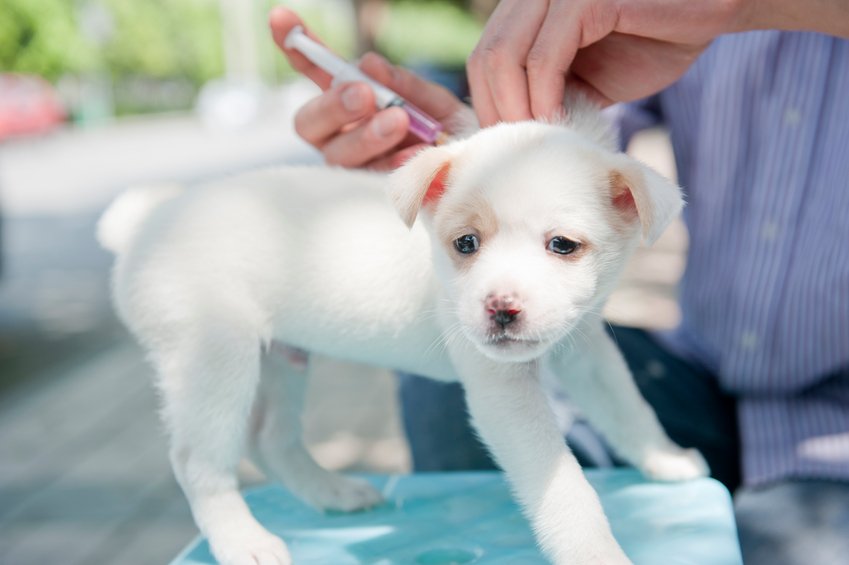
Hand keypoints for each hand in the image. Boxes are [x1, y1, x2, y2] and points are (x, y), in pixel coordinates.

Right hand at [269, 7, 464, 169]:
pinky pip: (373, 180)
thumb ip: (404, 85)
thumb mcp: (435, 102)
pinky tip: (415, 151)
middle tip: (364, 93)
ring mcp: (353, 168)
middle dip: (333, 106)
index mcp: (349, 105)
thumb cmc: (449, 134)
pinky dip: (395, 162)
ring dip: (366, 134)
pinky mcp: (371, 195)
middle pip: (310, 123)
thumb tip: (368, 64)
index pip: (315, 73)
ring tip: (398, 120)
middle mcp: (340, 137)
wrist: (477, 175)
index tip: (280, 18)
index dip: (295, 47)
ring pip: (337, 155)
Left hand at [467, 0, 748, 125]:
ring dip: (516, 108)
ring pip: (506, 56)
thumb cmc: (653, 39)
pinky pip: (545, 57)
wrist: (712, 11)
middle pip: (486, 57)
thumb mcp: (588, 75)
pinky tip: (555, 121)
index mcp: (530, 7)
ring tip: (536, 140)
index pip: (484, 56)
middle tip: (518, 148)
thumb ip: (549, 90)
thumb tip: (512, 132)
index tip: (506, 142)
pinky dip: (542, 96)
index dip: (486, 102)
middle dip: (496, 110)